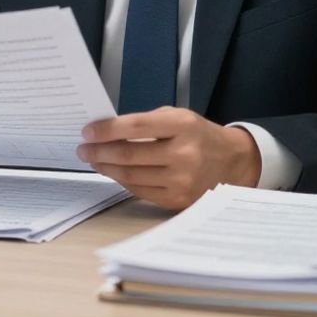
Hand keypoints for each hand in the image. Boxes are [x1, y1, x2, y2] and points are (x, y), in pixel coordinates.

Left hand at [77, 107, 260, 209]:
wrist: (233, 162)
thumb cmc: (199, 135)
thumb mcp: (179, 117)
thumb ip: (147, 123)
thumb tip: (107, 132)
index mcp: (183, 126)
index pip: (136, 126)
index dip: (107, 130)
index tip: (87, 131)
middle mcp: (184, 154)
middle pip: (129, 154)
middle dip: (99, 151)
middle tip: (83, 148)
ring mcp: (182, 180)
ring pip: (130, 175)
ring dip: (106, 167)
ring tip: (94, 159)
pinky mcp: (178, 199)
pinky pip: (139, 190)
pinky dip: (122, 180)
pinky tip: (113, 171)